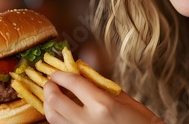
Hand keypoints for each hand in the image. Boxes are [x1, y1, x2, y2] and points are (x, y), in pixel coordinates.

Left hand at [43, 71, 164, 123]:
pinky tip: (60, 111)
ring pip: (53, 117)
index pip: (73, 83)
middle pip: (56, 100)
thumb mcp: (122, 98)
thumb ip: (99, 85)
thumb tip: (81, 73)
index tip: (56, 71)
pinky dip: (56, 117)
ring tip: (52, 95)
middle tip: (49, 81)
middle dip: (49, 87)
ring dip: (48, 103)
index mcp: (102, 104)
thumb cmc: (140, 120)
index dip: (61, 74)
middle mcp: (88, 120)